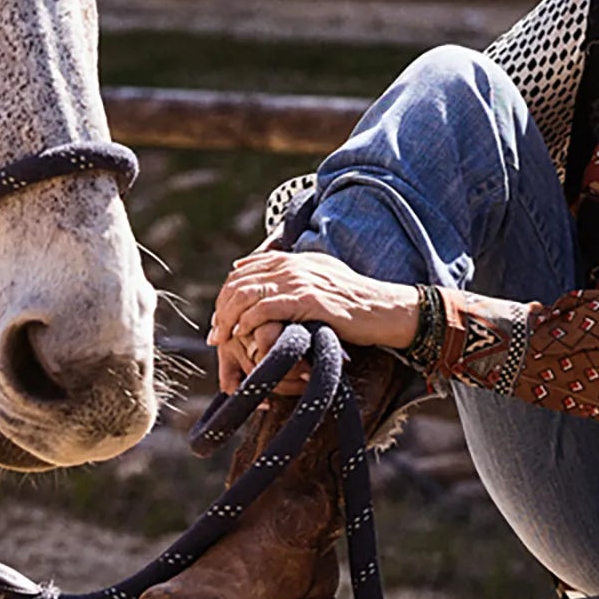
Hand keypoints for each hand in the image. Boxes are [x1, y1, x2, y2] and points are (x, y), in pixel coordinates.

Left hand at [209, 249, 421, 390]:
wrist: (383, 309)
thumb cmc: (351, 300)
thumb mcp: (318, 276)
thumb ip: (287, 271)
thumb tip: (246, 266)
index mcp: (292, 259)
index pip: (243, 271)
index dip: (225, 295)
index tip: (219, 319)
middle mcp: (293, 266)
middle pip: (239, 283)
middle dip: (221, 309)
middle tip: (215, 334)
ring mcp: (300, 282)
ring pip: (247, 295)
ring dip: (228, 319)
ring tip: (223, 338)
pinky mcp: (308, 301)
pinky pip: (265, 310)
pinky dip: (248, 323)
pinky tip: (244, 336)